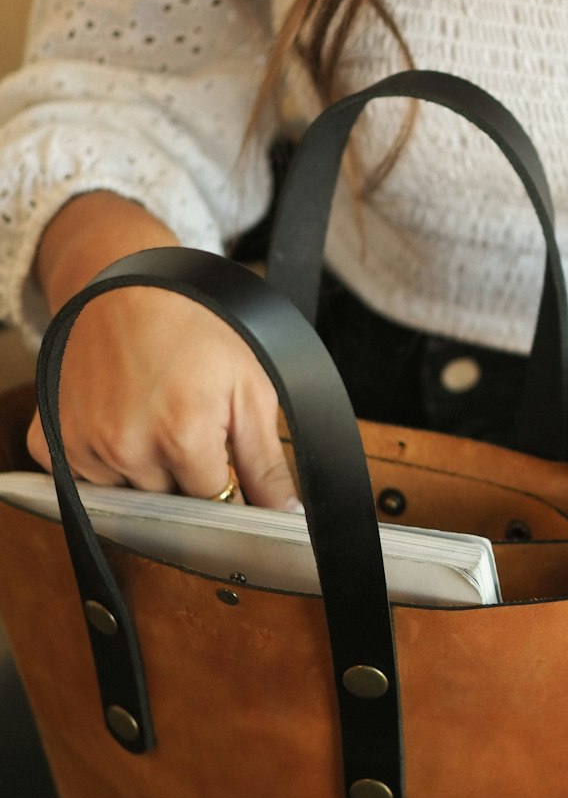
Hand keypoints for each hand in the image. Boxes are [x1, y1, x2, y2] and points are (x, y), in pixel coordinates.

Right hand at [27, 285, 299, 508]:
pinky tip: (120, 420)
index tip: (223, 459)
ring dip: (146, 471)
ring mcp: (83, 446)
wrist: (126, 287)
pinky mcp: (52, 440)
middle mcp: (127, 447)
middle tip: (189, 425)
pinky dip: (104, 461)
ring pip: (129, 494)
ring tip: (154, 417)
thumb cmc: (195, 328)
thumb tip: (285, 511)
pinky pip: (84, 479)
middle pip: (170, 500)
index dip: (225, 484)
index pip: (213, 503)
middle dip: (186, 475)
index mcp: (183, 437)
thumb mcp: (251, 388)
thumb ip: (266, 461)